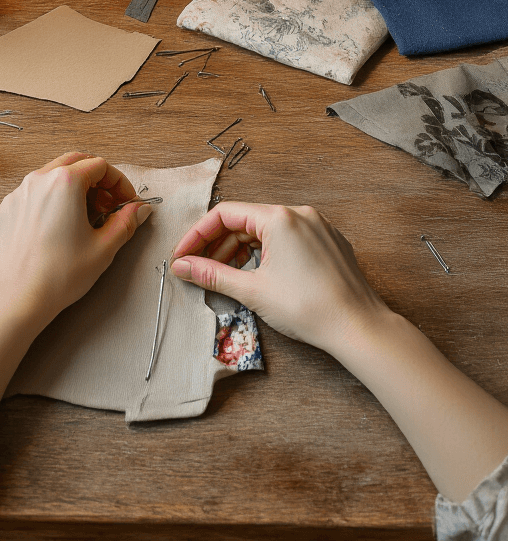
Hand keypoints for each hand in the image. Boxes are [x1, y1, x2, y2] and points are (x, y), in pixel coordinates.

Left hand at [0, 151, 150, 418]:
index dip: (118, 182)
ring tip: (79, 220)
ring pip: (48, 178)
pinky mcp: (1, 212)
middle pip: (73, 162)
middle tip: (105, 205)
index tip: (124, 202)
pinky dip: (45, 206)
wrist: (11, 299)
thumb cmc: (57, 276)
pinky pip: (28, 199)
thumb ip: (125, 223)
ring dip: (69, 190)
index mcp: (65, 182)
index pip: (100, 165)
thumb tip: (138, 210)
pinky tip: (51, 232)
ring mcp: (15, 195)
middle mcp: (37, 180)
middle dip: (95, 179)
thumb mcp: (103, 249)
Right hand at [171, 201, 387, 354]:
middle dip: (218, 245)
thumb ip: (212, 274)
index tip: (182, 257)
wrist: (358, 327)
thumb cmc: (308, 308)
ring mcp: (317, 227)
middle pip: (246, 221)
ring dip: (241, 250)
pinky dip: (268, 253)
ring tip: (227, 276)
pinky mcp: (329, 242)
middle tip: (199, 270)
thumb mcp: (252, 291)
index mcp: (279, 217)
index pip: (225, 214)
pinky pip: (289, 239)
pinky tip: (259, 275)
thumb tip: (182, 266)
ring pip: (267, 230)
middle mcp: (299, 214)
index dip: (198, 235)